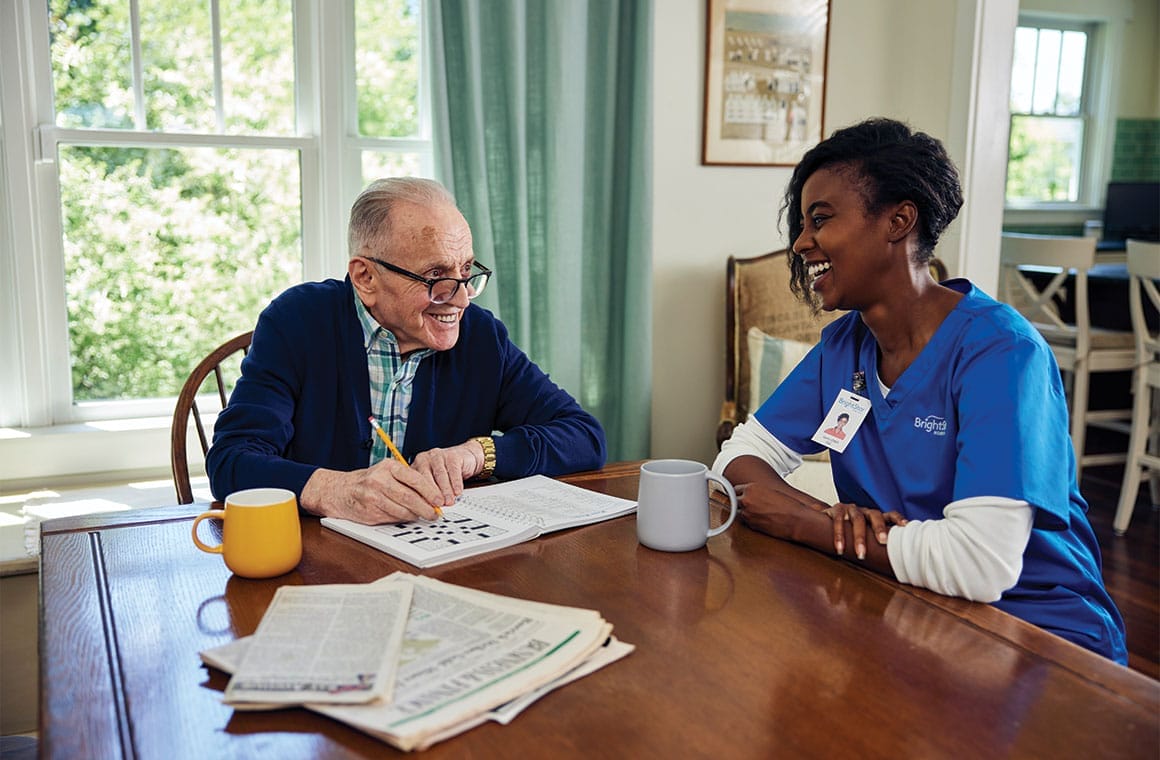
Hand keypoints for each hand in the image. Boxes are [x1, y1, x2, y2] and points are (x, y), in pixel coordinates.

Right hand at [301, 461, 445, 523]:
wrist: (338, 490)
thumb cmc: (367, 480)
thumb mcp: (386, 472)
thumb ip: (406, 480)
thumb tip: (431, 495)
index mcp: (388, 467)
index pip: (415, 479)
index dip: (430, 491)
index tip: (440, 500)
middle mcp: (380, 480)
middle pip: (410, 497)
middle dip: (426, 508)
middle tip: (435, 513)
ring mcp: (373, 497)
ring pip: (402, 510)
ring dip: (416, 515)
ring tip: (424, 516)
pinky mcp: (369, 512)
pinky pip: (392, 518)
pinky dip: (402, 519)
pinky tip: (407, 517)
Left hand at [410, 441, 484, 505]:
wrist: (463, 458)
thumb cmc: (444, 474)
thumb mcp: (432, 484)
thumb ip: (426, 495)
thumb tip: (427, 511)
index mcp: (413, 468)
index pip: (412, 484)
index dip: (418, 498)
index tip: (424, 510)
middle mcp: (422, 460)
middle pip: (425, 478)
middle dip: (431, 494)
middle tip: (437, 506)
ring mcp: (437, 456)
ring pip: (440, 475)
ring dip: (445, 490)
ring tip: (449, 502)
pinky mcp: (452, 455)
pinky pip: (453, 470)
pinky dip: (456, 483)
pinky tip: (458, 492)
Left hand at [735, 481, 818, 538]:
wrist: (796, 519)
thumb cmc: (788, 505)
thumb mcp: (770, 491)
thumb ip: (756, 492)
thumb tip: (748, 495)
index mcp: (751, 488)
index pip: (735, 489)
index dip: (740, 493)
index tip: (741, 496)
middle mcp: (746, 500)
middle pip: (734, 501)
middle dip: (740, 503)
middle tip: (749, 505)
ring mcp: (747, 514)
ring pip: (739, 512)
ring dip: (745, 512)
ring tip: (758, 513)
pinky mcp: (751, 525)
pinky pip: (746, 522)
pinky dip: (751, 521)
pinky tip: (762, 520)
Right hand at [821, 503, 907, 558]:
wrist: (826, 519)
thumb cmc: (849, 530)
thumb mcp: (863, 533)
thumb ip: (874, 542)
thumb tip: (893, 563)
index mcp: (873, 516)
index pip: (889, 514)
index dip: (898, 519)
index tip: (905, 526)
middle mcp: (863, 511)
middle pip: (874, 516)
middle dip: (879, 529)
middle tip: (883, 542)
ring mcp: (850, 509)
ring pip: (857, 520)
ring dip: (859, 537)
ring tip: (861, 554)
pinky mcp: (836, 510)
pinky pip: (838, 521)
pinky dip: (839, 536)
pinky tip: (840, 548)